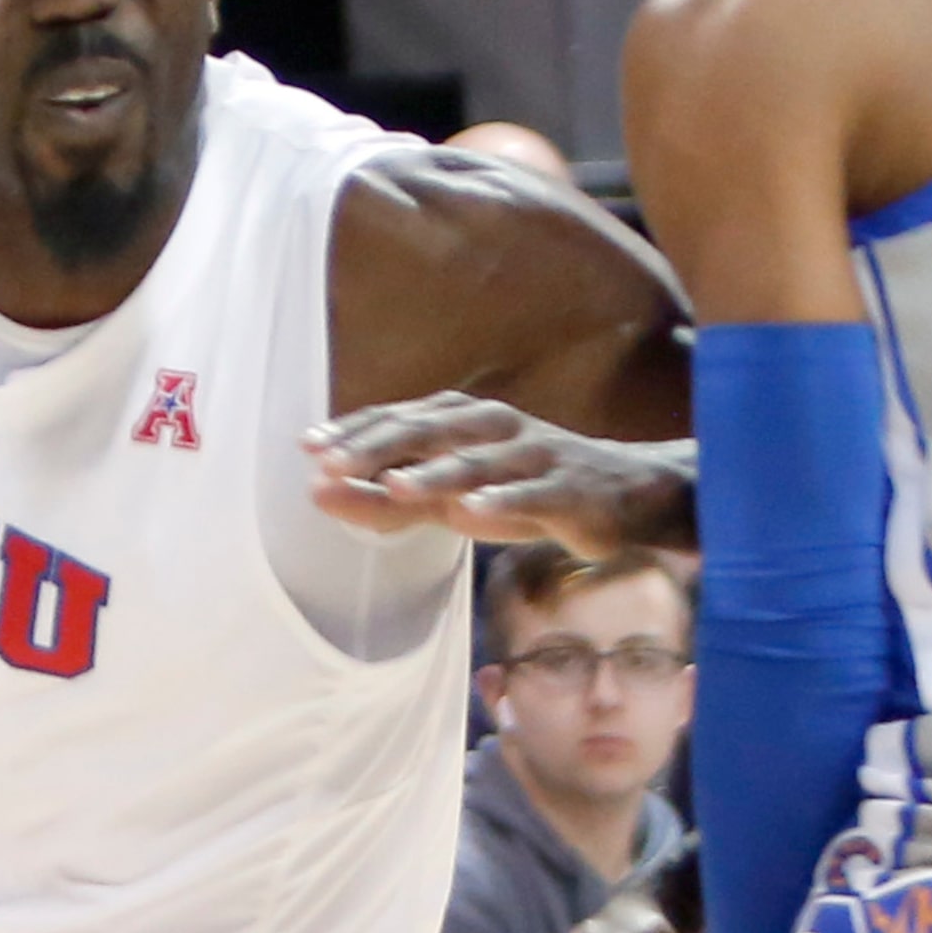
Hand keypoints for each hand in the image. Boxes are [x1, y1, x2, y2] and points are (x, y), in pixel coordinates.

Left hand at [305, 391, 692, 552]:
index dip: (352, 431)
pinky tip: (472, 512)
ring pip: (476, 461)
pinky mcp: (568, 487)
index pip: (397, 419)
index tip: (307, 447)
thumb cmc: (525, 492)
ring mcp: (532, 454)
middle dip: (376, 446)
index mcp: (462, 419)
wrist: (625, 497)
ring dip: (433, 472)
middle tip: (329, 463)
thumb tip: (317, 495)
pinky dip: (502, 500)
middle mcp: (492, 426)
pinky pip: (532, 492)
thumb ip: (391, 500)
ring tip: (392, 484)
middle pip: (427, 430)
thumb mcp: (452, 498)